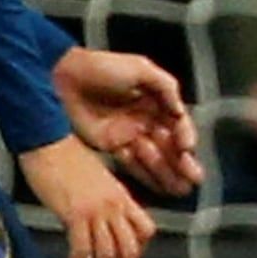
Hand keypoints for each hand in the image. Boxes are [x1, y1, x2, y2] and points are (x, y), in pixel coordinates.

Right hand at [18, 133, 151, 257]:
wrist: (48, 139)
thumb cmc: (64, 156)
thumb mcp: (94, 178)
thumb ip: (101, 199)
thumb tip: (95, 218)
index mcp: (122, 196)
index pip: (145, 229)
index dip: (139, 250)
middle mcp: (115, 205)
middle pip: (132, 249)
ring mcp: (98, 210)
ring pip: (110, 254)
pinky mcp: (76, 213)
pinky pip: (83, 249)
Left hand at [57, 47, 198, 195]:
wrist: (62, 76)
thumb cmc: (102, 67)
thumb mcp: (140, 68)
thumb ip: (165, 86)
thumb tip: (180, 112)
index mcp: (155, 101)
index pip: (177, 123)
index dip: (184, 136)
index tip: (187, 149)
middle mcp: (145, 119)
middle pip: (168, 145)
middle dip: (182, 162)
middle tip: (194, 179)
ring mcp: (127, 134)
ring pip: (153, 158)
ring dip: (168, 174)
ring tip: (182, 190)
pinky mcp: (110, 145)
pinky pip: (131, 164)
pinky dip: (146, 177)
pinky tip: (161, 188)